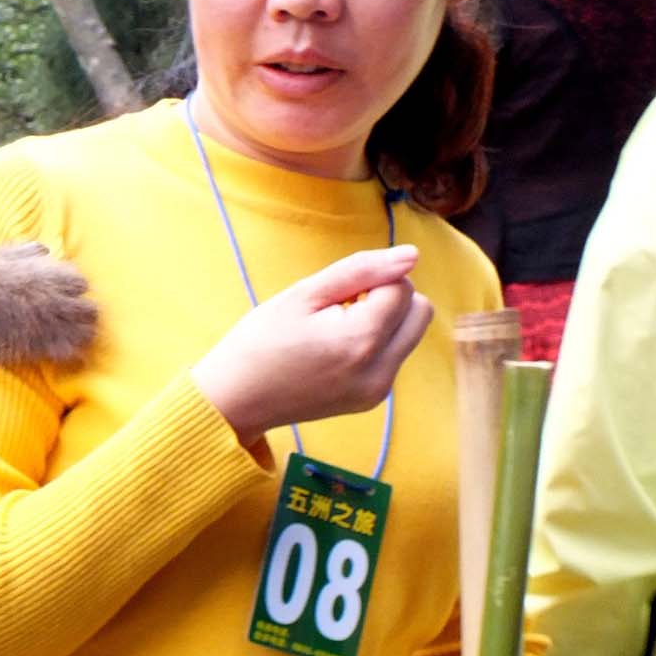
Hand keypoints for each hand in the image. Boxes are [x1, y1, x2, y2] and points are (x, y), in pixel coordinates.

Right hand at [191, 245, 433, 445]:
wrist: (236, 400)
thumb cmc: (259, 341)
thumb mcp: (301, 295)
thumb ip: (360, 271)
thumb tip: (412, 255)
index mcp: (361, 340)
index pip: (401, 287)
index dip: (370, 279)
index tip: (334, 294)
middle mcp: (380, 370)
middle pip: (420, 311)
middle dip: (389, 298)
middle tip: (342, 306)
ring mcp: (379, 390)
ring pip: (411, 333)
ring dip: (384, 321)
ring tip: (335, 329)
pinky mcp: (373, 399)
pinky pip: (394, 356)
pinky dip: (374, 344)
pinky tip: (335, 350)